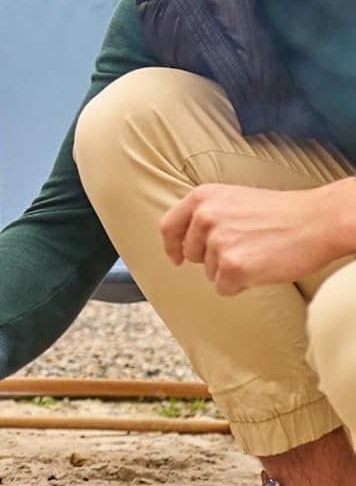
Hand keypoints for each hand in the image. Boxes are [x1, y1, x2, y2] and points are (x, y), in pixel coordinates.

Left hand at [160, 183, 341, 295]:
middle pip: (191, 255)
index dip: (171, 246)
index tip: (176, 257)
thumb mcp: (234, 199)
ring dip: (230, 270)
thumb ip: (207, 214)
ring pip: (209, 272)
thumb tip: (184, 242)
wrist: (318, 221)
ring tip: (259, 252)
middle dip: (212, 258)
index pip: (168, 226)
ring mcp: (217, 242)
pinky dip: (240, 285)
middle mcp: (204, 217)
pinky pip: (223, 288)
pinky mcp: (231, 266)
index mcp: (202, 197)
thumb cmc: (283, 213)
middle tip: (246, 247)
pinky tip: (261, 268)